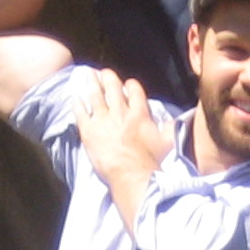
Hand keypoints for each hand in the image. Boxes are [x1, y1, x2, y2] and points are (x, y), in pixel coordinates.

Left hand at [75, 70, 174, 199]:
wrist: (132, 176)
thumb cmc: (151, 162)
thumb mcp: (168, 142)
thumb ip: (170, 128)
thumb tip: (173, 122)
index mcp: (139, 114)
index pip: (135, 91)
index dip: (131, 85)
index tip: (128, 83)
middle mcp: (120, 113)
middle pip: (112, 88)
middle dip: (108, 78)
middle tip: (104, 72)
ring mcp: (102, 121)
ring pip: (95, 96)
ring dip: (92, 84)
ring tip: (88, 76)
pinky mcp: (88, 132)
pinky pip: (81, 113)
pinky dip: (78, 104)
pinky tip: (76, 98)